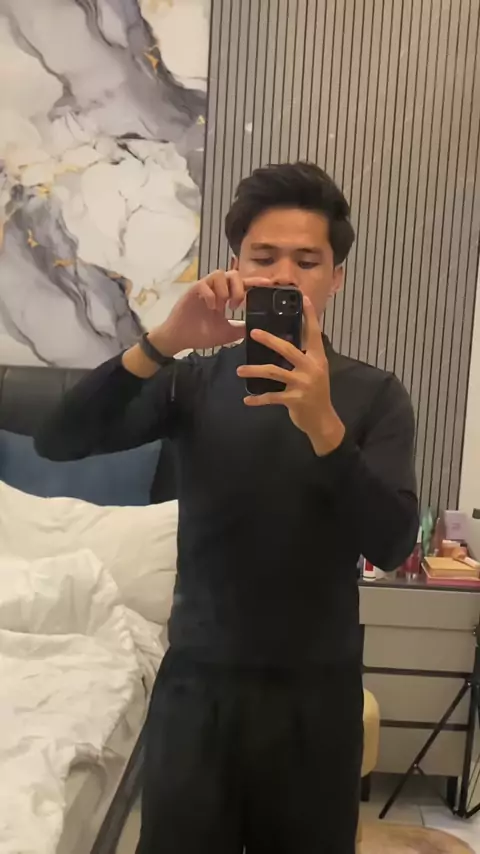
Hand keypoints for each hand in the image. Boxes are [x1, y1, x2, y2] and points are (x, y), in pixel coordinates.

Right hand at [149, 271, 270, 355]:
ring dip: (224, 290)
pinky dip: (211, 295)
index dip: (255, 282)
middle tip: (236, 304)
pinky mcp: (192, 291)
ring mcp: (204, 289)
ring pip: (219, 274)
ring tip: (221, 306)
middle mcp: (216, 290)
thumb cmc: (201, 334)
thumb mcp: (227, 333)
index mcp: (225, 297)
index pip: (242, 285)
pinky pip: (204, 284)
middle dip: (238, 288)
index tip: (268, 284)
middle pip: (232, 274)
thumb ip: (241, 328)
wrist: (180, 339)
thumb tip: (258, 327)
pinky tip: (211, 307)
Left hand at [237, 297, 345, 455]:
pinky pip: (272, 397)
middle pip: (288, 349)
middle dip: (269, 340)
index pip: (313, 333)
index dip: (309, 316)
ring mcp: (304, 384)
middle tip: (253, 333)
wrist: (322, 420)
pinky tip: (247, 400)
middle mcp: (312, 368)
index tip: (304, 299)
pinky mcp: (295, 400)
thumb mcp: (314, 371)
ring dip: (254, 370)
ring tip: (239, 370)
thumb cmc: (315, 393)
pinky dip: (258, 399)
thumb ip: (303, 357)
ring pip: (274, 372)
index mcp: (317, 358)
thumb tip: (283, 342)